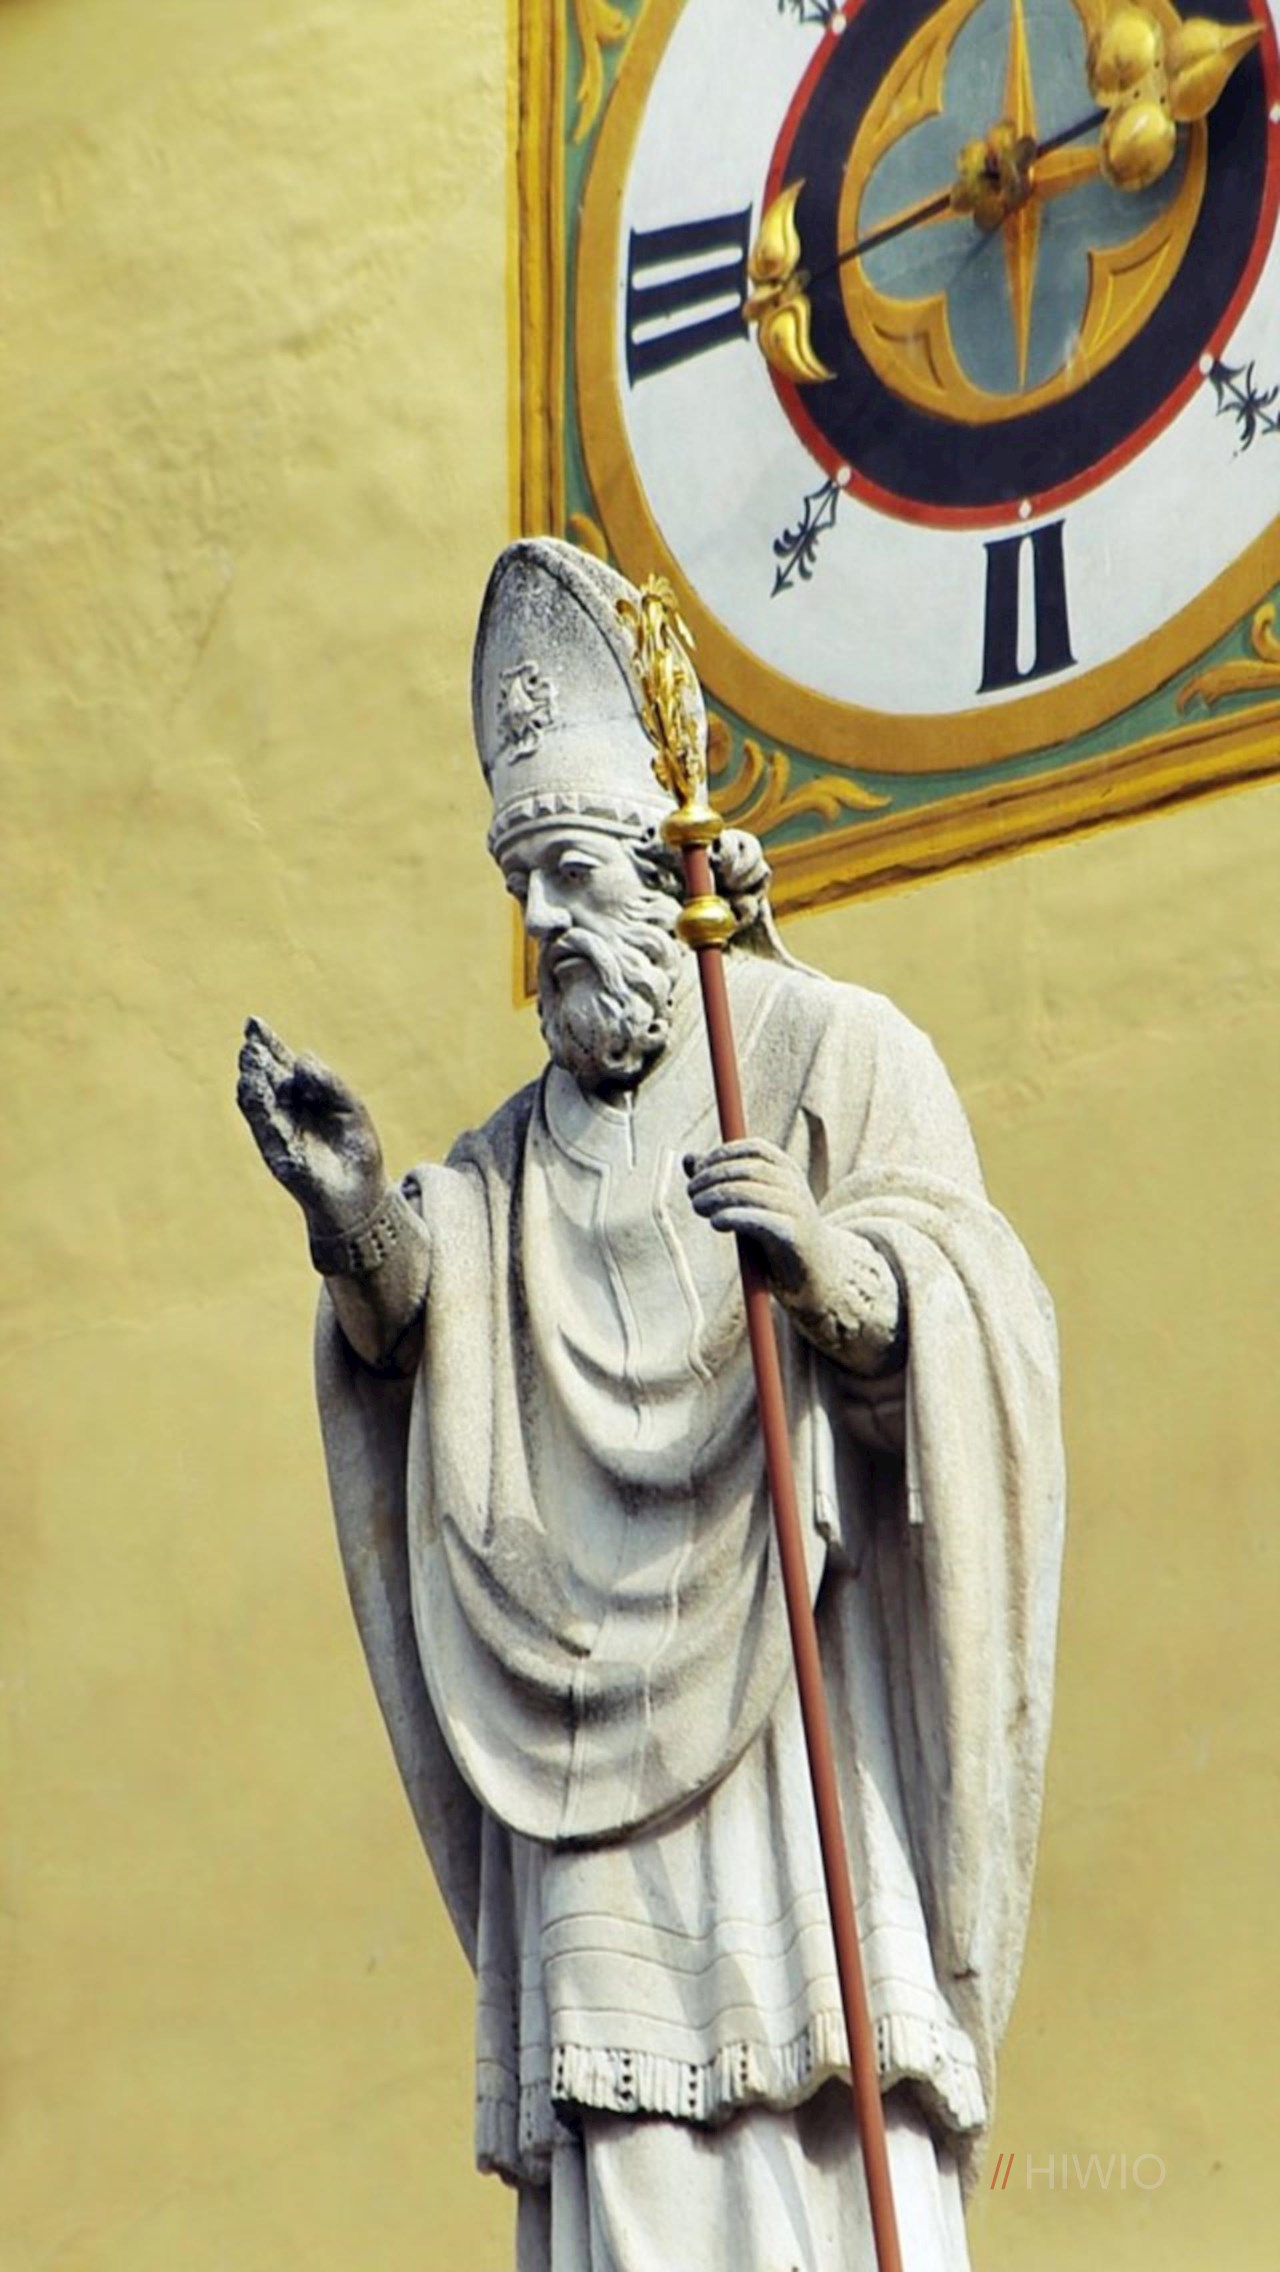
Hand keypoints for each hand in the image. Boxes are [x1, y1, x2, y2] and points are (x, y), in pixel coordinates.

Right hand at [236, 1016, 385, 1234]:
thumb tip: (302, 1058)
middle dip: (255, 1060)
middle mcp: (284, 1113)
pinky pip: (266, 1130)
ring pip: (258, 1104)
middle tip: (250, 1042)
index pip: (279, 1065)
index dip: (266, 1044)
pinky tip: (250, 1088)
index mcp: (301, 1096)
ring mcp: (278, 1135)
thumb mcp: (352, 1108)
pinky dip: (259, 1110)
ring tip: (248, 1060)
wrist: (364, 1197)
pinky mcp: (280, 1157)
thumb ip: (330, 1083)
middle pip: (264, 1081)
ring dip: (252, 1082)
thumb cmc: (357, 1150)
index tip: (254, 1023)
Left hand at [684, 1137, 832, 1302]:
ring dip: (717, 1196)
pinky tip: (716, 1222)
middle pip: (749, 1168)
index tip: (697, 1169)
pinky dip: (733, 1217)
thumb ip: (720, 1180)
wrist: (815, 1272)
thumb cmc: (776, 1232)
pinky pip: (760, 1220)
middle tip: (691, 1191)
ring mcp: (797, 1209)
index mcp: (787, 1170)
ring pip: (751, 1192)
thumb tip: (688, 1158)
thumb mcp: (749, 1201)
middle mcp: (795, 1185)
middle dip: (713, 1176)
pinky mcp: (794, 1236)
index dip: (722, 1154)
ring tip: (698, 1206)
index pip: (754, 1148)